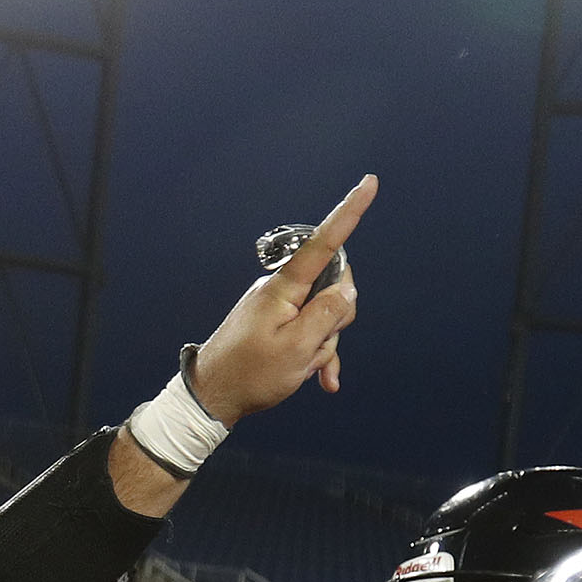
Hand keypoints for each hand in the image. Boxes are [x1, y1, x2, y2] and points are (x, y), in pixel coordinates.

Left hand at [187, 175, 374, 415]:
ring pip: (325, 314)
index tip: (369, 183)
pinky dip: (318, 355)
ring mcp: (279, 308)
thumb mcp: (297, 349)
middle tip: (318, 346)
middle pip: (333, 286)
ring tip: (306, 368)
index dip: (348, 213)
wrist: (212, 397)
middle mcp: (281, 291)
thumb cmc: (249, 375)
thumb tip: (347, 289)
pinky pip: (310, 332)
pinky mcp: (277, 325)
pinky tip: (322, 380)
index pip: (323, 243)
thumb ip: (327, 314)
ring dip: (325, 344)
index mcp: (283, 289)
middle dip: (339, 318)